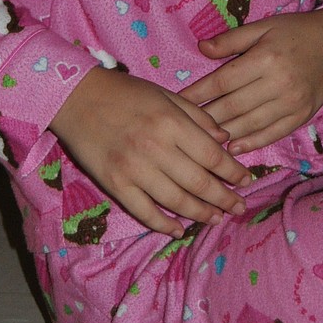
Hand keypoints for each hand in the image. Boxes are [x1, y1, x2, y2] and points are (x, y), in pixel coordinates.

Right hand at [49, 68, 250, 235]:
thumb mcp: (166, 94)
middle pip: (199, 183)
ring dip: (200, 214)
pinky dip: (163, 224)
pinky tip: (178, 229)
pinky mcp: (115, 185)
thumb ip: (197, 117)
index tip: (247, 181)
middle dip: (224, 198)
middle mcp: (156, 148)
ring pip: (176, 201)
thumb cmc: (125, 93)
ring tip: (217, 218)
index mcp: (172, 123)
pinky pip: (144, 211)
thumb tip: (225, 140)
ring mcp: (134, 170)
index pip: (212, 155)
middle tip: (239, 207)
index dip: (233, 172)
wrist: (76, 98)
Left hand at [178, 8, 322, 154]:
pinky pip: (272, 134)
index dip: (198, 93)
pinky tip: (232, 148)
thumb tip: (201, 48)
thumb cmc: (296, 31)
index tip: (177, 102)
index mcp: (266, 58)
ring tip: (201, 141)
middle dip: (205, 118)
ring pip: (250, 124)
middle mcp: (278, 83)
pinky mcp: (302, 116)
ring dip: (224, 134)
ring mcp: (292, 103)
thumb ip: (232, 39)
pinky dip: (251, 144)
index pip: (223, 81)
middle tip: (182, 127)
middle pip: (233, 107)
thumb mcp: (263, 26)